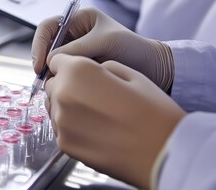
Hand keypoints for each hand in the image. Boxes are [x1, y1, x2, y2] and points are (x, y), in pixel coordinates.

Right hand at [31, 8, 173, 91]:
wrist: (154, 69)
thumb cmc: (133, 48)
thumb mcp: (104, 42)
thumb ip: (76, 49)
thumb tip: (49, 61)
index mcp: (79, 20)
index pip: (48, 27)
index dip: (39, 44)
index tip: (40, 64)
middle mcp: (74, 35)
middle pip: (46, 46)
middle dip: (43, 62)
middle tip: (45, 80)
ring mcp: (76, 53)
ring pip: (52, 63)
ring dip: (51, 74)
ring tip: (57, 86)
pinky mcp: (80, 69)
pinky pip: (63, 74)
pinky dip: (61, 81)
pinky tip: (66, 89)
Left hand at [44, 54, 184, 188]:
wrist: (163, 154)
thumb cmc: (153, 114)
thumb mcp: (132, 74)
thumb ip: (102, 67)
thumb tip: (91, 70)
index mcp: (78, 71)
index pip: (56, 61)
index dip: (69, 65)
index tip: (78, 72)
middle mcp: (63, 94)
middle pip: (53, 84)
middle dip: (66, 85)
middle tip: (91, 94)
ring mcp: (61, 121)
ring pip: (54, 106)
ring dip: (67, 105)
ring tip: (95, 113)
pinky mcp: (63, 144)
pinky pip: (60, 127)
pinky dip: (71, 125)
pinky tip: (94, 128)